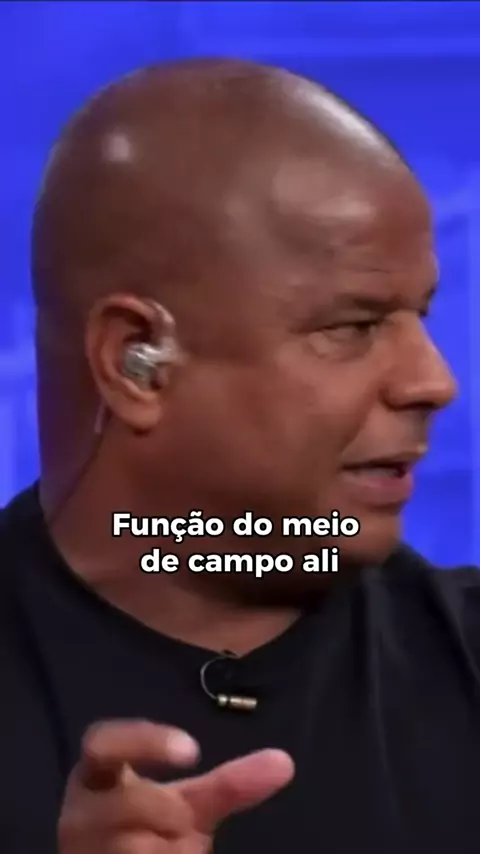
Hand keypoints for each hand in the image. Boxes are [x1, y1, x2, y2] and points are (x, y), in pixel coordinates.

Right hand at [58, 719, 294, 852]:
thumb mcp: (188, 804)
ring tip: (174, 850)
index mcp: (97, 775)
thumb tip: (285, 762)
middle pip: (124, 803)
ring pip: (131, 851)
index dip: (145, 743)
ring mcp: (81, 852)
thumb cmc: (150, 828)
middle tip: (185, 819)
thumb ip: (228, 783)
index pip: (103, 743)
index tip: (193, 752)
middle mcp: (79, 812)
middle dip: (166, 811)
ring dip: (168, 852)